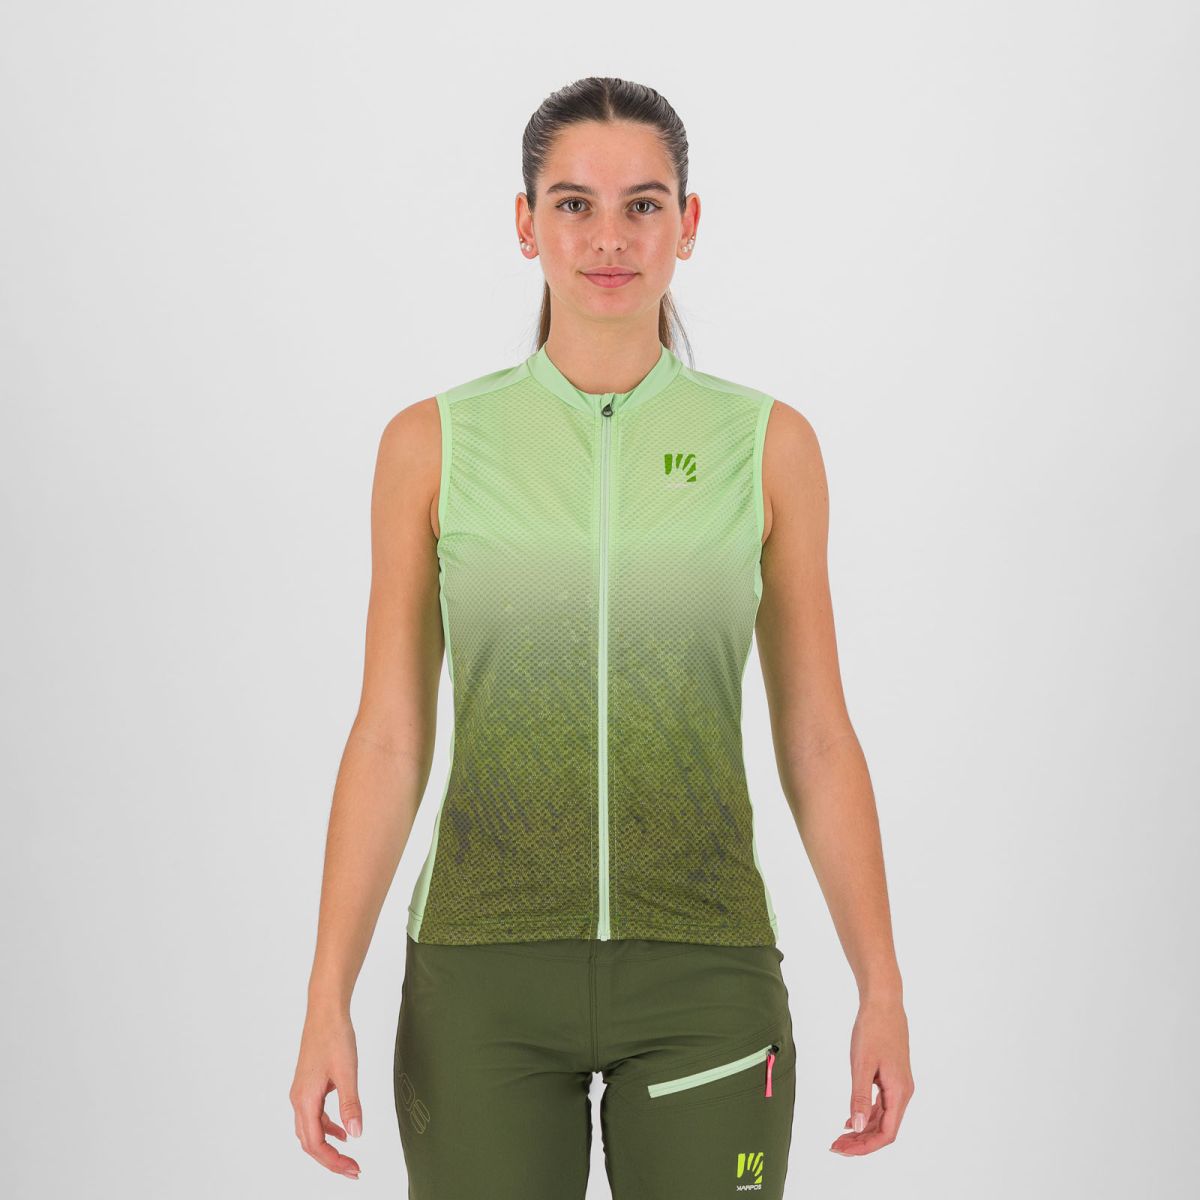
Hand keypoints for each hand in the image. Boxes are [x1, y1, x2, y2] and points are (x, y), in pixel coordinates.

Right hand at [290, 1007, 363, 1179]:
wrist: (325, 1011)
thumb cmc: (335, 1037)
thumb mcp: (347, 1072)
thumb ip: (350, 1104)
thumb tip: (356, 1134)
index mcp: (305, 1099)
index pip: (315, 1143)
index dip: (333, 1161)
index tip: (353, 1169)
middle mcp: (298, 1099)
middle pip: (310, 1142)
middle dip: (330, 1160)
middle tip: (353, 1170)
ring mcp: (302, 1092)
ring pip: (311, 1130)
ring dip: (328, 1145)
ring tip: (350, 1157)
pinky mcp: (309, 1085)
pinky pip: (315, 1115)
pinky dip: (328, 1127)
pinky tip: (343, 1130)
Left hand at [829, 995, 913, 1156]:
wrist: (883, 1002)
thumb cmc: (873, 1028)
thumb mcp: (862, 1063)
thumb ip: (860, 1097)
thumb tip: (858, 1128)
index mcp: (899, 1092)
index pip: (887, 1133)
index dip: (866, 1146)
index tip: (843, 1150)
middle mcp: (903, 1092)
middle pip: (884, 1129)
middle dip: (861, 1141)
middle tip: (835, 1146)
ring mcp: (898, 1084)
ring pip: (882, 1118)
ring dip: (863, 1130)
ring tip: (840, 1137)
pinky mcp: (891, 1076)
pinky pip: (881, 1104)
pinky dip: (867, 1115)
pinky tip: (851, 1119)